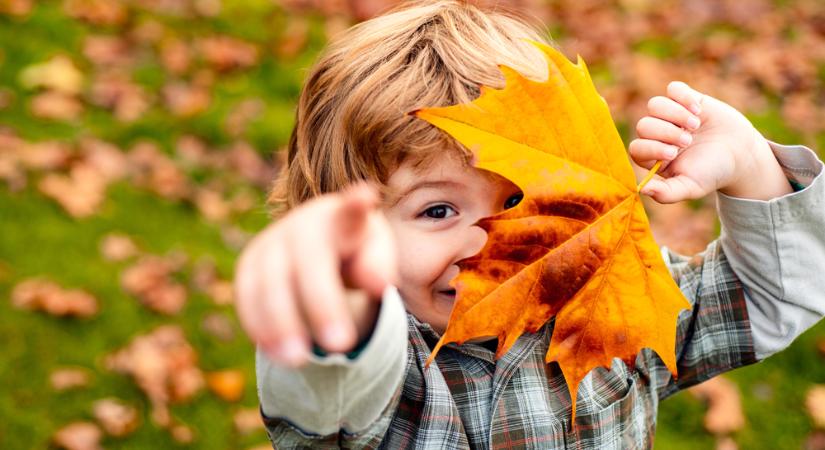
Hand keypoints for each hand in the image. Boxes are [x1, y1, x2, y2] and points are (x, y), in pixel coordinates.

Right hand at [234, 182, 397, 366]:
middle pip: (309, 260)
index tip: (366, 197)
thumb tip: (378, 283)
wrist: (317, 247)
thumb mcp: (375, 257)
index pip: (351, 209)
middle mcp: (302, 225)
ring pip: (269, 281)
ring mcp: (270, 243)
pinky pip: (247, 296)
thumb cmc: (355, 252)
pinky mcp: (249, 266)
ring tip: (300, 361)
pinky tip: (277, 354)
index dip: (356, 204)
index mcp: (342, 217)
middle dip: (322, 303)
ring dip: (282, 323)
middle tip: (342, 344)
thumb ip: (379, 267)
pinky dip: (260, 326)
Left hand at [629, 81, 791, 202]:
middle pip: (644, 125)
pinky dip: (684, 97)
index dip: (651, 147)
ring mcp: (671, 116)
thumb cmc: (713, 173)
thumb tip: (642, 189)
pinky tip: (699, 110)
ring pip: (655, 105)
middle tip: (688, 141)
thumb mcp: (691, 187)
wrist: (741, 154)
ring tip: (695, 125)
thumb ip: (666, 193)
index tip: (673, 153)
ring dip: (675, 114)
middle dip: (666, 132)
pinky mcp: (686, 100)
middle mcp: (658, 135)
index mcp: (654, 157)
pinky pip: (673, 89)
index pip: (637, 148)